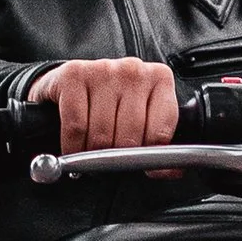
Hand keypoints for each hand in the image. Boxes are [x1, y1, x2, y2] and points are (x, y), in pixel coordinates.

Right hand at [27, 56, 179, 153]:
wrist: (72, 82)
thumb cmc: (112, 104)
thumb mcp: (142, 120)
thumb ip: (158, 144)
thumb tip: (170, 171)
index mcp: (159, 80)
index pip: (160, 133)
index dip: (148, 157)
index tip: (140, 165)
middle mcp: (133, 71)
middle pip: (130, 137)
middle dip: (117, 156)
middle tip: (110, 157)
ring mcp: (103, 70)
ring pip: (102, 135)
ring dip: (93, 153)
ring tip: (92, 150)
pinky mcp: (74, 75)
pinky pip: (76, 126)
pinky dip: (73, 146)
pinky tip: (74, 146)